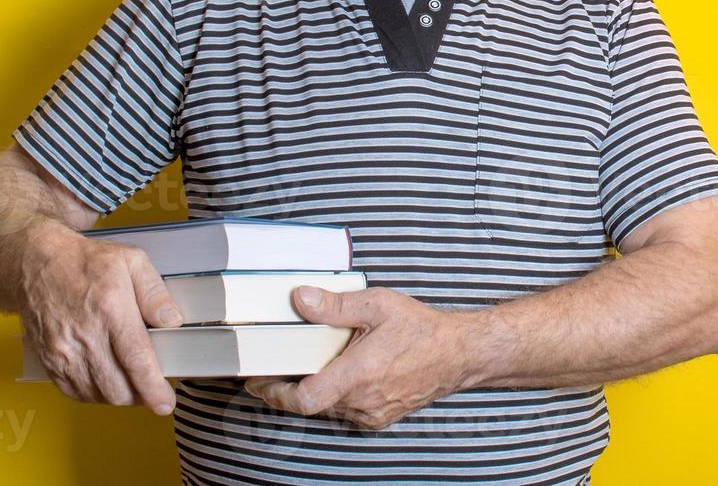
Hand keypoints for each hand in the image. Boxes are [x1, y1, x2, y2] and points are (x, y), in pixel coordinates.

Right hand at [17, 218, 182, 413]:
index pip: (136, 360)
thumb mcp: (131, 261)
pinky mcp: (50, 362)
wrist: (35, 265)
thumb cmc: (84, 262)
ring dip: (119, 396)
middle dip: (140, 395)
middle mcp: (85, 335)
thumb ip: (155, 293)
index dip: (153, 388)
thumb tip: (173, 321)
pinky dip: (95, 394)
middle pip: (117, 387)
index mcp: (110, 309)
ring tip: (130, 380)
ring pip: (97, 395)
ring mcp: (63, 352)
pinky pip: (75, 393)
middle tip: (152, 386)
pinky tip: (106, 378)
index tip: (165, 403)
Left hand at [245, 286, 475, 428]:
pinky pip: (346, 412)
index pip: (304, 399)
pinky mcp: (380, 418)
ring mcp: (372, 413)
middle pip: (311, 404)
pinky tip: (339, 374)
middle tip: (275, 368)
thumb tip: (300, 299)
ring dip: (314, 391)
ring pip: (328, 409)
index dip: (275, 394)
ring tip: (307, 366)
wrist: (458, 354)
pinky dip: (336, 396)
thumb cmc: (421, 329)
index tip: (259, 381)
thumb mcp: (378, 305)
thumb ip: (336, 305)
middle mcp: (363, 400)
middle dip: (289, 389)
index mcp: (359, 373)